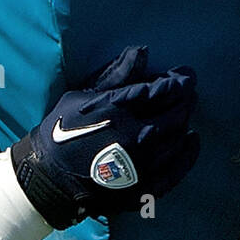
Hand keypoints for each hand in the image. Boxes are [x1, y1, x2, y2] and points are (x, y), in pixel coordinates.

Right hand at [10, 45, 199, 227]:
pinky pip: (176, 171)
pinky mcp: (142, 188)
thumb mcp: (83, 96)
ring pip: (178, 139)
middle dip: (186, 99)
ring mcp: (141, 166)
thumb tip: (143, 52)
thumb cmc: (62, 130)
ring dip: (185, 122)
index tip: (186, 76)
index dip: (181, 81)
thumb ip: (116, 76)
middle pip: (177, 114)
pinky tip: (191, 141)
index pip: (165, 90)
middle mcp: (136, 138)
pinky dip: (188, 154)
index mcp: (120, 111)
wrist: (48, 177)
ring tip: (184, 114)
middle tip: (188, 93)